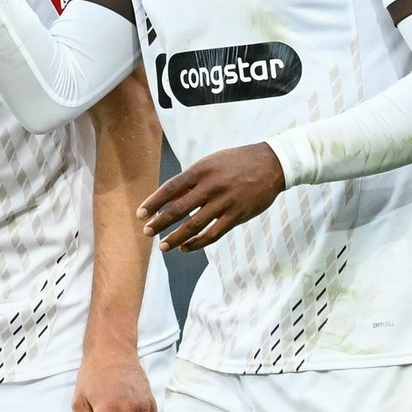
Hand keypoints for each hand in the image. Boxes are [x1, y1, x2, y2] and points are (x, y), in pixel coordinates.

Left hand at [138, 142, 285, 252]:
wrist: (271, 164)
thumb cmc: (235, 163)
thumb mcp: (209, 163)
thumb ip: (191, 180)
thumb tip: (168, 198)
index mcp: (200, 171)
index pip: (170, 188)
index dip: (154, 202)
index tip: (140, 214)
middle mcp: (210, 186)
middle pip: (178, 208)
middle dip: (160, 222)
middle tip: (146, 232)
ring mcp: (224, 202)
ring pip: (194, 225)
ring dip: (176, 237)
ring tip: (162, 246)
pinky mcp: (237, 215)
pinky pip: (213, 233)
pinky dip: (197, 243)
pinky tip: (185, 248)